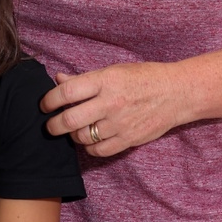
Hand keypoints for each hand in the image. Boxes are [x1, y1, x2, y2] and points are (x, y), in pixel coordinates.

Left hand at [41, 61, 186, 155]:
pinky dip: (89, 147)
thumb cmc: (143, 78)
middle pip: (69, 120)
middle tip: (49, 125)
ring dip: (72, 135)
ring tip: (73, 130)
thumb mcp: (114, 70)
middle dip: (52, 125)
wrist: (177, 93)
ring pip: (82, 137)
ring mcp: (120, 123)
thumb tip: (58, 80)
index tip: (45, 104)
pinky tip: (90, 140)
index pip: (66, 92)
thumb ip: (84, 78)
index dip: (49, 100)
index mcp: (105, 81)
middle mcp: (110, 103)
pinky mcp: (128, 139)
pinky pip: (98, 150)